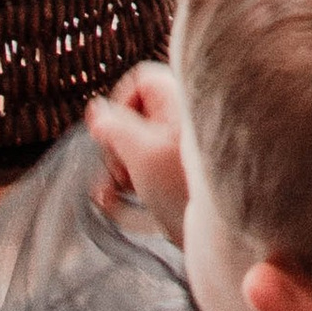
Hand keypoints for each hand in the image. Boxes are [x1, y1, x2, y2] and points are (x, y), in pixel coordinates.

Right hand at [88, 59, 188, 238]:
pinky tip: (113, 201)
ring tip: (118, 189)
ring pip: (133, 144)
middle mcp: (180, 119)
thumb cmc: (184, 187)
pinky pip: (140, 168)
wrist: (216, 231)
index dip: (120, 103)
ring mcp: (177, 147)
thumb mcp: (143, 153)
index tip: (112, 133)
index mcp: (180, 101)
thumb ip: (116, 128)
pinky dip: (125, 182)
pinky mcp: (174, 174)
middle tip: (119, 169)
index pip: (141, 80)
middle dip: (115, 144)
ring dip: (116, 167)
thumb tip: (95, 110)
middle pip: (132, 114)